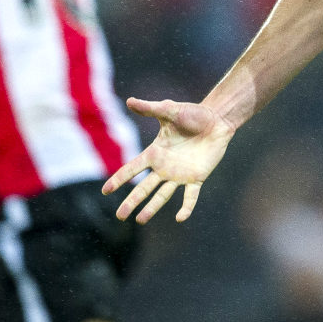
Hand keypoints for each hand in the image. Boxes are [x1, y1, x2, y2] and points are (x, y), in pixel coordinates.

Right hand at [103, 98, 235, 223]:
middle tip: (121, 216)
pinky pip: (190, 196)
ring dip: (152, 208)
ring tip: (140, 221)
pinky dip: (186, 207)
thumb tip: (129, 101)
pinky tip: (180, 218)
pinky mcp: (197, 178)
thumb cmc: (193, 114)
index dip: (119, 179)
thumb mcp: (169, 111)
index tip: (106, 191)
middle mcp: (164, 167)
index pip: (132, 168)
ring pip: (162, 195)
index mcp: (155, 152)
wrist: (216, 120)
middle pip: (144, 188)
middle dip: (132, 202)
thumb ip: (150, 109)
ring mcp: (180, 174)